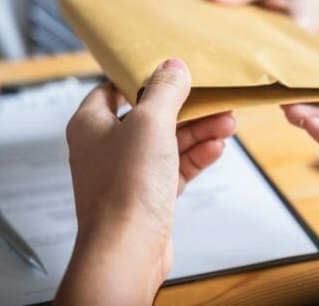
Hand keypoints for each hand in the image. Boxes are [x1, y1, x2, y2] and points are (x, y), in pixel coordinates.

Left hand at [55, 59, 235, 304]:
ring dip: (198, 132)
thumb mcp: (150, 124)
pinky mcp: (147, 194)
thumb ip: (164, 91)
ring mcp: (128, 172)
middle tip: (213, 100)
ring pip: (167, 143)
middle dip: (186, 109)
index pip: (113, 89)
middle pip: (150, 116)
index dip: (141, 78)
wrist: (128, 250)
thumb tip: (173, 66)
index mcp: (91, 124)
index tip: (170, 72)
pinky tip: (216, 147)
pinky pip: (174, 167)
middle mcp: (106, 147)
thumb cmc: (125, 189)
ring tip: (227, 122)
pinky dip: (195, 156)